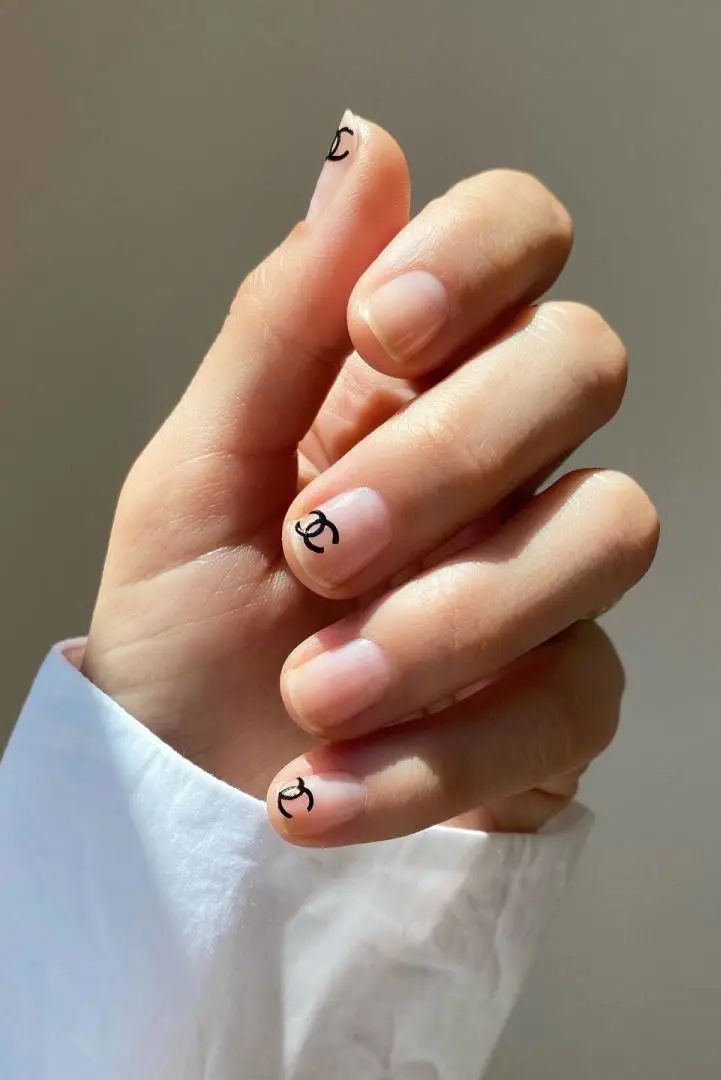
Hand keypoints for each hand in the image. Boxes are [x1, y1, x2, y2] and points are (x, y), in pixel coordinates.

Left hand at [82, 112, 657, 844]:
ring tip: (310, 689)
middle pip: (584, 364)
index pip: (521, 238)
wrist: (185, 781)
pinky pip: (572, 701)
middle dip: (449, 455)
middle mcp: (499, 462)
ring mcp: (544, 579)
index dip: (477, 256)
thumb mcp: (196, 470)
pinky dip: (435, 755)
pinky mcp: (562, 703)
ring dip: (447, 618)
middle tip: (317, 548)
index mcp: (408, 380)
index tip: (378, 330)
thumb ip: (281, 322)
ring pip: (607, 528)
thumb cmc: (185, 622)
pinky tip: (323, 787)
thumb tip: (365, 148)